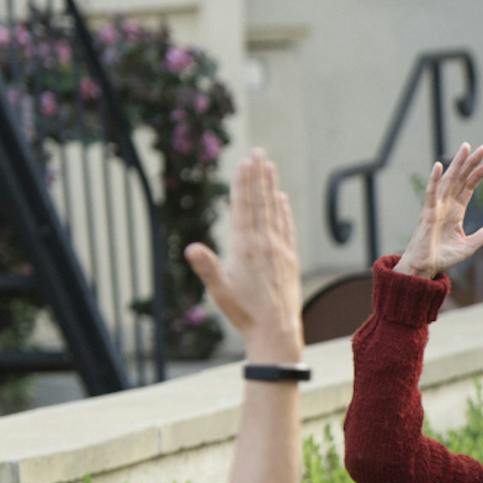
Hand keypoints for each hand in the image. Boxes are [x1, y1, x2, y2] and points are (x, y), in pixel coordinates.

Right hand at [185, 150, 301, 351]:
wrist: (276, 330)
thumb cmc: (243, 312)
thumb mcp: (219, 290)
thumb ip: (207, 267)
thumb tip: (192, 247)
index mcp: (245, 247)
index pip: (244, 208)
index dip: (243, 184)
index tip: (245, 163)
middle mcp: (264, 244)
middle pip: (260, 203)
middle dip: (258, 176)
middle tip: (259, 152)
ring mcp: (280, 250)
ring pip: (274, 212)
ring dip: (271, 187)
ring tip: (270, 166)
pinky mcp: (290, 260)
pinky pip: (287, 229)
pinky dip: (284, 212)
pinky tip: (282, 199)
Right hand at [397, 142, 482, 279]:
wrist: (425, 268)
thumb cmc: (442, 256)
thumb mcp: (469, 246)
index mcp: (456, 211)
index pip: (469, 187)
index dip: (479, 175)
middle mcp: (446, 205)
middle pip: (460, 179)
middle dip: (470, 163)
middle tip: (482, 148)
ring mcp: (436, 207)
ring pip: (447, 181)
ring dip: (456, 164)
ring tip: (465, 149)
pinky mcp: (427, 214)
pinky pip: (431, 194)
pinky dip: (434, 179)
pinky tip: (440, 166)